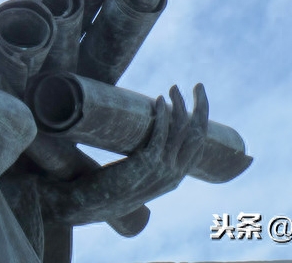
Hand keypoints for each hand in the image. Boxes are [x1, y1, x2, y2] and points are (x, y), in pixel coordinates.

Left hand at [38, 83, 208, 224]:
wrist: (89, 204)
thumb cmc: (109, 187)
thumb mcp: (137, 174)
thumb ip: (147, 161)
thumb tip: (145, 135)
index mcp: (174, 177)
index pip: (199, 146)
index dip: (202, 121)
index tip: (199, 100)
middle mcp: (173, 175)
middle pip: (197, 136)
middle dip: (201, 108)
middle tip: (198, 86)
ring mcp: (161, 170)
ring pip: (181, 132)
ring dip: (179, 106)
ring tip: (173, 88)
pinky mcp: (146, 163)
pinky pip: (160, 135)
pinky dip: (162, 116)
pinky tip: (158, 100)